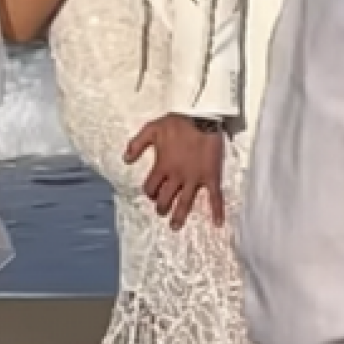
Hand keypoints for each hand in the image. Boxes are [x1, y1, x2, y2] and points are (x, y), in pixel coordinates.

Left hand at [123, 114, 224, 229]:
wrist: (203, 117)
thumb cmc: (177, 122)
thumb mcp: (151, 129)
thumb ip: (136, 144)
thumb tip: (125, 159)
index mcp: (162, 166)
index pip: (151, 187)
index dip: (150, 192)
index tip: (152, 194)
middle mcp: (177, 176)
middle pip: (166, 198)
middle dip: (162, 207)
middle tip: (162, 212)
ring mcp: (194, 178)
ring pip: (186, 202)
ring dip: (180, 215)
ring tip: (175, 226)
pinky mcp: (211, 176)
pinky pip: (215, 196)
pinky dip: (217, 210)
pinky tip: (218, 223)